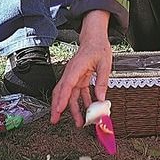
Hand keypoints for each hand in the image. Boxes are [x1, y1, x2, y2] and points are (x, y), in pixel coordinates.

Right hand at [51, 12, 112, 126]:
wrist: (94, 38)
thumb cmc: (98, 47)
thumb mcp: (105, 64)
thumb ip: (102, 82)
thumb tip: (101, 99)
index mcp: (76, 68)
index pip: (66, 85)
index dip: (61, 99)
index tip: (58, 110)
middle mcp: (72, 73)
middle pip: (61, 92)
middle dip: (57, 107)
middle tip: (55, 120)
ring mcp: (74, 76)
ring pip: (69, 95)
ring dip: (72, 109)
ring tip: (78, 122)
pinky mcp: (78, 79)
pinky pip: (77, 93)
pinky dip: (81, 103)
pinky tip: (86, 111)